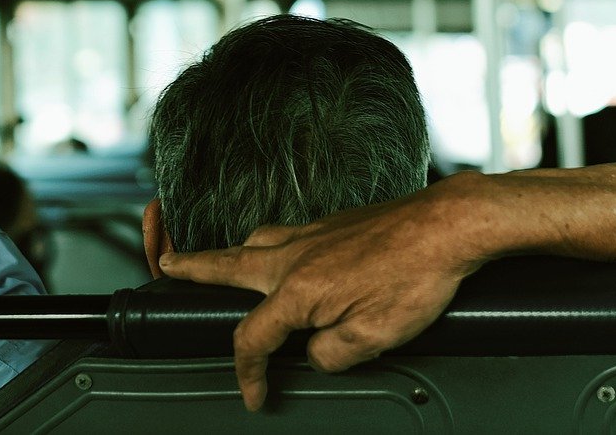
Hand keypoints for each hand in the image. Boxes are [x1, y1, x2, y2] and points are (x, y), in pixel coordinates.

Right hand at [159, 173, 487, 410]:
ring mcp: (313, 231)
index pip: (252, 338)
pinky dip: (269, 246)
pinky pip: (287, 234)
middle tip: (167, 265)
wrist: (448, 224)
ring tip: (215, 263)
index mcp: (297, 288)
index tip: (254, 394)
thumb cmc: (417, 275)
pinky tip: (284, 255)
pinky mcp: (334, 222)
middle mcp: (295, 254)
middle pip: (225, 264)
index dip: (246, 374)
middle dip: (191, 268)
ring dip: (229, 255)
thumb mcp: (373, 338)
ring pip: (255, 242)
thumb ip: (331, 355)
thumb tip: (316, 353)